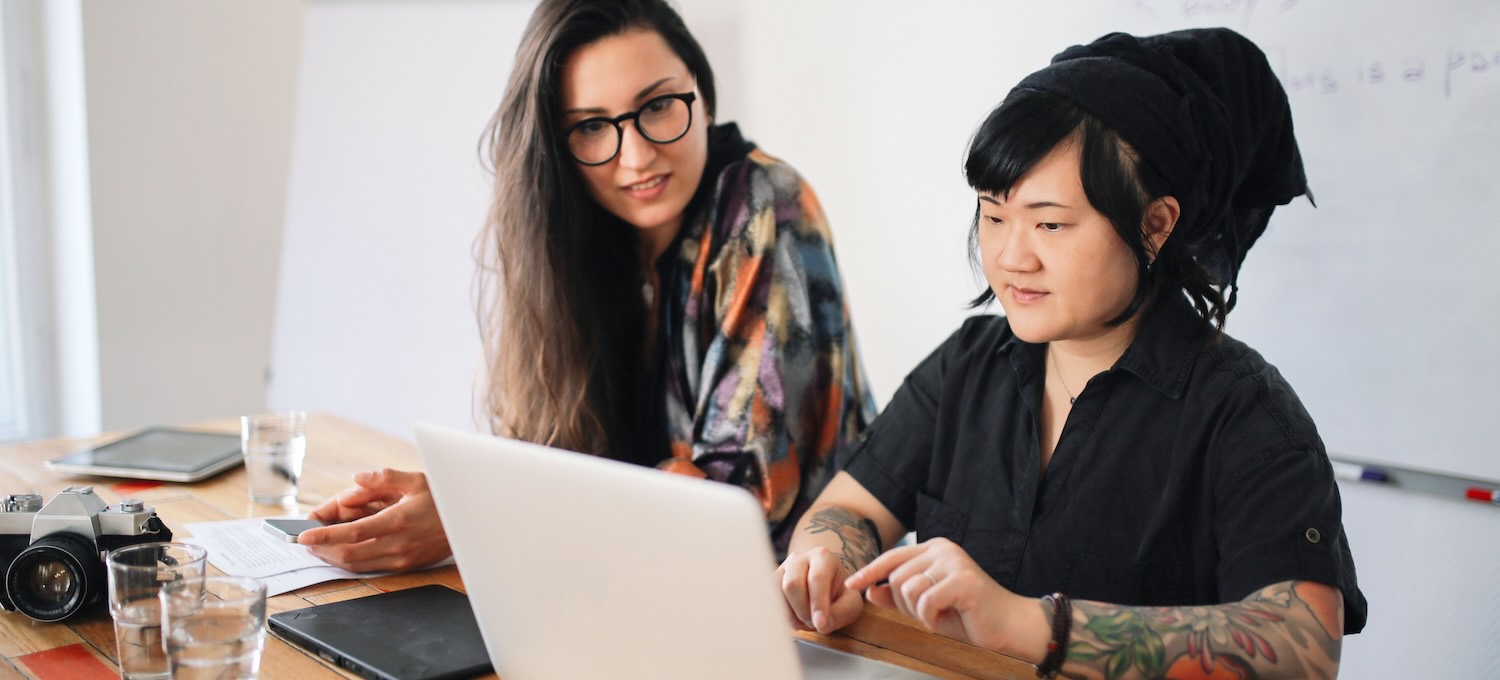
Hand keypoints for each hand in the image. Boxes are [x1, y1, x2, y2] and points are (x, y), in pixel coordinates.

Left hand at [297, 468, 450, 572]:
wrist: (469, 524)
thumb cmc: (441, 499)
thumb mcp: (415, 479)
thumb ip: (383, 478)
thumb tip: (355, 478)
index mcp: (398, 520)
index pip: (353, 532)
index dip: (324, 534)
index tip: (303, 534)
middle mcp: (398, 543)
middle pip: (348, 552)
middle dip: (322, 548)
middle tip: (305, 540)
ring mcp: (401, 558)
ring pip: (356, 563)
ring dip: (332, 556)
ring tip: (318, 545)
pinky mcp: (404, 566)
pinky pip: (369, 567)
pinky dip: (349, 561)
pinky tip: (340, 551)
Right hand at [776, 546, 864, 633]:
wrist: (825, 584)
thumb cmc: (839, 592)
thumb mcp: (851, 602)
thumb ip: (842, 612)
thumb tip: (822, 624)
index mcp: (823, 557)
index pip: (817, 578)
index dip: (818, 603)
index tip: (821, 624)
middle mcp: (799, 558)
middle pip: (792, 584)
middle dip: (803, 610)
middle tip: (814, 623)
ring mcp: (783, 568)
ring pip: (776, 591)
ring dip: (790, 614)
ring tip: (804, 621)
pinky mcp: (771, 581)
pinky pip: (768, 599)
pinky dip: (781, 614)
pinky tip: (794, 618)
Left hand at [845, 538, 1032, 650]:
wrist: (1008, 625)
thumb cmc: (969, 615)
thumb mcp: (927, 605)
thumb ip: (899, 596)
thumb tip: (869, 590)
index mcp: (935, 549)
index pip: (892, 557)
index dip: (869, 571)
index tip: (851, 584)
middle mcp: (944, 549)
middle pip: (896, 576)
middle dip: (902, 603)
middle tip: (925, 614)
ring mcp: (954, 562)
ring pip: (907, 588)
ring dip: (917, 611)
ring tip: (937, 615)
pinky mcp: (964, 581)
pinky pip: (926, 601)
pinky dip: (929, 617)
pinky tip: (944, 618)